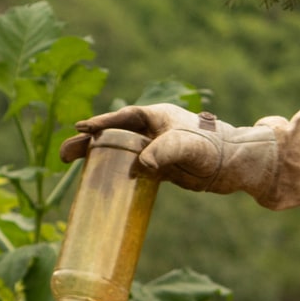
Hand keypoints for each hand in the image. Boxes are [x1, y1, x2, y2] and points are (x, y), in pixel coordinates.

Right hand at [58, 104, 277, 196]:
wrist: (235, 164)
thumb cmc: (214, 148)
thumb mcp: (189, 148)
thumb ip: (166, 152)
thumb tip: (143, 165)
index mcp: (155, 116)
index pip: (121, 118)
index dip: (100, 123)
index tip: (80, 128)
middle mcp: (151, 130)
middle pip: (112, 134)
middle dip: (87, 141)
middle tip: (64, 154)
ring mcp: (152, 149)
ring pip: (116, 151)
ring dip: (94, 157)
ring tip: (67, 165)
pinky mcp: (157, 168)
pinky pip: (128, 168)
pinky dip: (111, 173)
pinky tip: (97, 184)